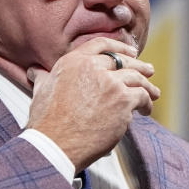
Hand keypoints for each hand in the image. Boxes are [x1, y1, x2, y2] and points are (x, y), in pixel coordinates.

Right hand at [26, 38, 160, 170]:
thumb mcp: (41, 91)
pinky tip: (146, 109)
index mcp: (74, 61)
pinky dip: (147, 103)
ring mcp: (111, 83)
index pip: (102, 45)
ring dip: (148, 86)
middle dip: (140, 66)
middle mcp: (94, 67)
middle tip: (149, 71)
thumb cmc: (46, 122)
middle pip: (124, 61)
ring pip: (137, 78)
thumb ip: (43, 78)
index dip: (120, 47)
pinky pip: (142, 96)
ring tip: (154, 93)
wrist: (55, 142)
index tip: (131, 53)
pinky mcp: (123, 100)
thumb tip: (35, 71)